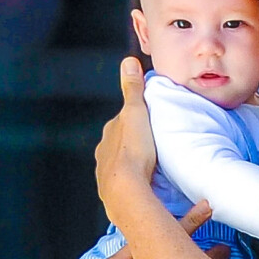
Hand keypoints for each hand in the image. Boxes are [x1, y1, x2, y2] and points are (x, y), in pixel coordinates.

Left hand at [95, 58, 157, 221]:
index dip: (134, 121)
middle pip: (119, 146)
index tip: (149, 123)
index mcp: (109, 135)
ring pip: (121, 166)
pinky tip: (148, 188)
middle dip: (133, 145)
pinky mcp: (114, 196)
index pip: (121, 124)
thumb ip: (133, 89)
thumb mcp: (136, 113)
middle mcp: (103, 155)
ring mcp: (106, 176)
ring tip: (154, 169)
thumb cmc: (134, 151)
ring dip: (135, 166)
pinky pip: (126, 187)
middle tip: (154, 146)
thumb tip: (128, 61)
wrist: (126, 191)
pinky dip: (136, 185)